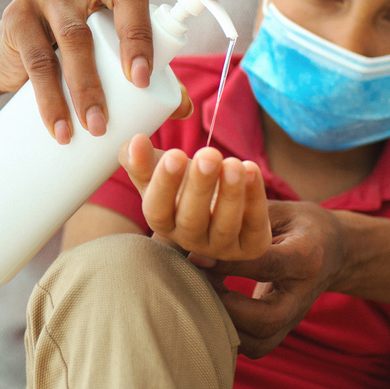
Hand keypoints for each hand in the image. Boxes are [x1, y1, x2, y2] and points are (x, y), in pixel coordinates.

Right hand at [0, 0, 219, 143]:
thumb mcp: (109, 62)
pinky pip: (37, 59)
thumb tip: (184, 107)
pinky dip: (51, 100)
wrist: (2, 62)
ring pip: (76, 35)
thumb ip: (148, 77)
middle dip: (138, 37)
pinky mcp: (17, 15)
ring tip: (98, 127)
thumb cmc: (69, 59)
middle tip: (140, 83)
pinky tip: (61, 128)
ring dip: (88, 86)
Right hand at [121, 136, 269, 262]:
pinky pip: (254, 224)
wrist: (220, 200)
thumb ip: (140, 158)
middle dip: (200, 186)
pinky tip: (251, 169)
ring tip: (233, 163)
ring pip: (225, 225)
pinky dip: (255, 197)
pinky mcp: (252, 245)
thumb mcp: (158, 169)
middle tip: (208, 154)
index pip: (157, 209)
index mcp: (162, 221)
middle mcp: (190, 239)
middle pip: (192, 219)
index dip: (165, 183)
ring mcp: (222, 246)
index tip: (174, 154)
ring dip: (231, 193)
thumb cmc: (184, 182)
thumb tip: (135, 142)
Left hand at [185, 200, 348, 358]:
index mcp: (306, 257)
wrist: (335, 250)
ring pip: (260, 341)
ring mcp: (295, 317)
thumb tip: (201, 221)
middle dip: (226, 307)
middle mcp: (303, 294)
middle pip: (267, 319)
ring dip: (224, 324)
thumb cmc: (299, 224)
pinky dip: (229, 335)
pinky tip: (213, 308)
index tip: (197, 256)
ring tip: (203, 295)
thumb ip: (247, 217)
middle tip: (199, 284)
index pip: (267, 266)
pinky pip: (256, 347)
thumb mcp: (280, 211)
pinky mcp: (285, 329)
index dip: (229, 264)